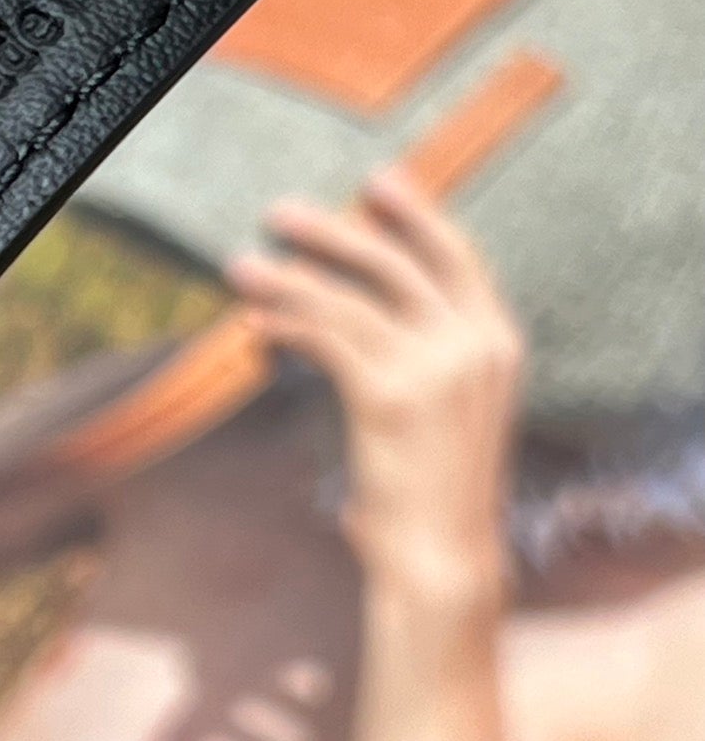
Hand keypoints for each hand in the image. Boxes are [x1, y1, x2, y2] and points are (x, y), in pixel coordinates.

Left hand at [229, 167, 524, 596]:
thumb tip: (366, 296)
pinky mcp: (389, 395)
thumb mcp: (453, 403)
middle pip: (397, 262)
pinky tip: (254, 323)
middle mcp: (476, 345)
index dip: (416, 213)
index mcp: (500, 341)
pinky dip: (285, 324)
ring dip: (287, 278)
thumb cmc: (436, 484)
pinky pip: (325, 339)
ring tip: (241, 266)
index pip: (458, 255)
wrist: (443, 559)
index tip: (376, 181)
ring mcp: (436, 368)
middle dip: (336, 231)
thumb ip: (431, 346)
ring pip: (348, 299)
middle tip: (281, 212)